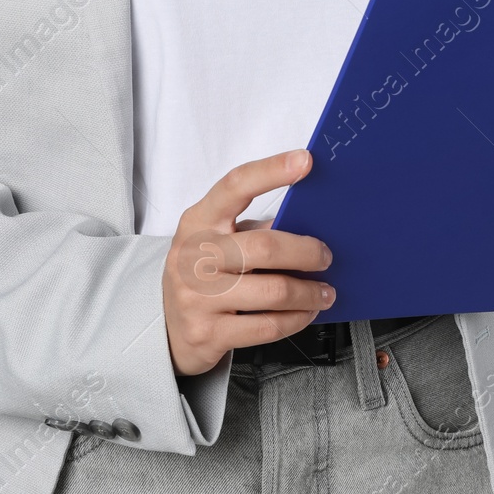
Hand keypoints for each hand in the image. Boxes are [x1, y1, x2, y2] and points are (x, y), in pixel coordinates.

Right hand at [162, 149, 335, 375]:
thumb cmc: (205, 274)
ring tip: (324, 292)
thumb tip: (310, 224)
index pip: (235, 186)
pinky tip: (305, 313)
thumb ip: (255, 229)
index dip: (271, 171)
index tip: (305, 161)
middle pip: (265, 247)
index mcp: (198, 221)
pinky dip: (297, 319)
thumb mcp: (219, 241)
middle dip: (307, 252)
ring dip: (309, 292)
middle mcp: (194, 256)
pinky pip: (267, 327)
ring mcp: (198, 297)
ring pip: (273, 291)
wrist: (168, 328)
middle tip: (325, 257)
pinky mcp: (208, 333)